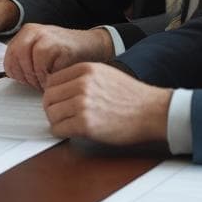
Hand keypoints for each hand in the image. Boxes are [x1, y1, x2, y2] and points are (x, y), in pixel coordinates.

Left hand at [4, 23, 114, 89]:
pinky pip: (46, 68)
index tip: (23, 79)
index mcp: (28, 32)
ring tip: (45, 82)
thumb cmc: (66, 52)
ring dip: (37, 78)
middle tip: (34, 84)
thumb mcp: (41, 49)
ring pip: (30, 64)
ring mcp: (48, 38)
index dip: (15, 71)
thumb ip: (25, 57)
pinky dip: (48, 78)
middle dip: (25, 76)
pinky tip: (54, 79)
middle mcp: (35, 32)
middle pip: (17, 58)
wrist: (93, 45)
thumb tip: (12, 74)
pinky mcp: (60, 48)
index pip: (10, 55)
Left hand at [41, 63, 171, 145]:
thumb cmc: (132, 96)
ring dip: (56, 121)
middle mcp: (82, 84)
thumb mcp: (105, 73)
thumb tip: (59, 87)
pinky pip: (59, 129)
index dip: (54, 93)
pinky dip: (61, 132)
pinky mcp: (86, 124)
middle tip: (60, 115)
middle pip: (48, 97)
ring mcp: (83, 104)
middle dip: (52, 108)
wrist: (152, 111)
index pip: (52, 81)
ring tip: (67, 123)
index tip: (58, 101)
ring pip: (51, 113)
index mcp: (85, 70)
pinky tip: (71, 131)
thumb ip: (82, 76)